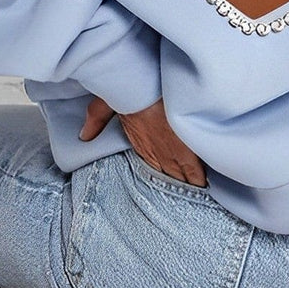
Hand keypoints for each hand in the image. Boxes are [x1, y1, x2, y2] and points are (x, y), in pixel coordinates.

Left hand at [79, 96, 207, 186]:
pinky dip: (200, 178)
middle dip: (176, 187)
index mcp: (141, 144)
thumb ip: (96, 121)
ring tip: (195, 197)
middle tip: (183, 199)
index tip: (167, 187)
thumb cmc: (131, 93)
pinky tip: (205, 188)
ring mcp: (172, 153)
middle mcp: (157, 154)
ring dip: (188, 184)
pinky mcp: (186, 149)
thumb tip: (84, 136)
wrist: (147, 88)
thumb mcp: (105, 105)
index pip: (153, 168)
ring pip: (183, 176)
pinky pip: (196, 170)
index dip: (161, 178)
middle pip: (169, 177)